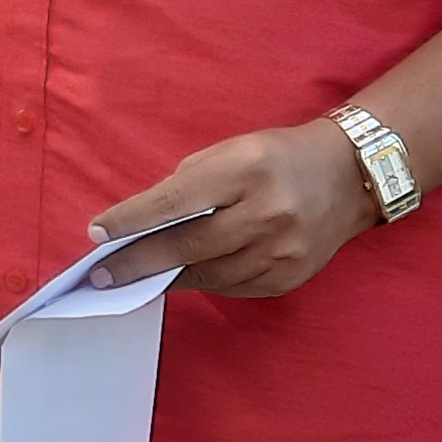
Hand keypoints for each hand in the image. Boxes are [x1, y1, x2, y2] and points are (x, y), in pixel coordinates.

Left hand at [83, 121, 379, 297]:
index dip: (133, 219)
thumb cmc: (273, 158)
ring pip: (208, 275)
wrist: (345, 177)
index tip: (96, 233)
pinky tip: (182, 275)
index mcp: (248, 169)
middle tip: (101, 274)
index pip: (178, 200)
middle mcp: (269, 213)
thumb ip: (186, 187)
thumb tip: (138, 226)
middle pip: (189, 246)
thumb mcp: (229, 153)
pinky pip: (231, 288)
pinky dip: (203, 281)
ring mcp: (283, 251)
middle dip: (138, 262)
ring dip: (166, 276)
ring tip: (134, 276)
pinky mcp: (289, 278)